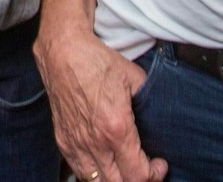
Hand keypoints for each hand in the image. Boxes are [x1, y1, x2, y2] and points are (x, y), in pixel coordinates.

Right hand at [35, 27, 165, 181]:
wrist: (63, 51)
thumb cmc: (97, 62)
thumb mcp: (135, 78)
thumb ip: (148, 103)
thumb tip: (158, 115)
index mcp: (116, 129)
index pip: (138, 175)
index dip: (155, 175)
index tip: (159, 164)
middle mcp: (95, 142)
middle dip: (138, 180)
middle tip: (145, 168)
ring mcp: (76, 143)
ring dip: (115, 180)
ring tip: (125, 169)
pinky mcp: (63, 140)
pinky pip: (80, 171)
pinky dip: (94, 174)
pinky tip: (104, 164)